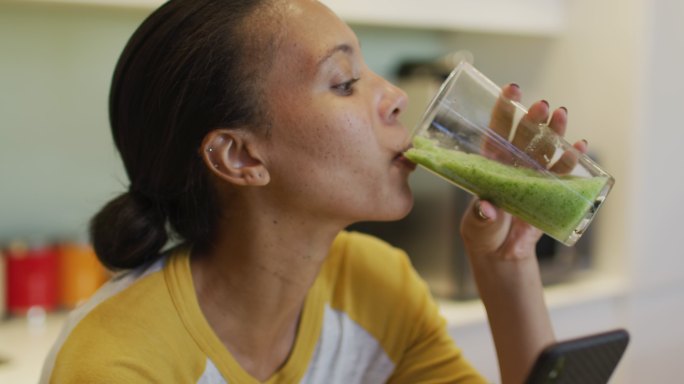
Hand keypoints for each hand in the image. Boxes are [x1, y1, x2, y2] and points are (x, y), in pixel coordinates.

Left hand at [462, 84, 586, 262]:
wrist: (501, 254)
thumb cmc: (483, 233)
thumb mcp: (477, 226)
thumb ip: (481, 217)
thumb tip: (486, 208)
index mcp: (490, 166)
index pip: (495, 133)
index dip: (503, 111)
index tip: (511, 89)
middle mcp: (512, 166)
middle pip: (523, 137)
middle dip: (532, 119)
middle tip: (541, 105)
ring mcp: (532, 176)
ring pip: (545, 149)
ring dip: (554, 132)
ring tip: (561, 115)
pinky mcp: (549, 192)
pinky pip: (563, 173)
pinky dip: (572, 160)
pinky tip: (581, 146)